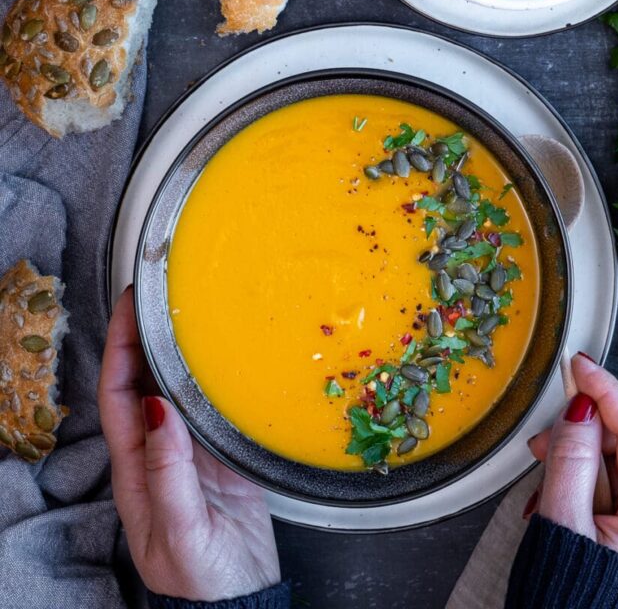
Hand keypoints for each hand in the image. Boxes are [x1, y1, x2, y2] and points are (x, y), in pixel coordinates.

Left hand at [98, 287, 280, 601]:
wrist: (241, 596)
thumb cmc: (202, 577)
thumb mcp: (180, 530)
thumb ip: (168, 473)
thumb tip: (159, 410)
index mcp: (136, 470)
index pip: (118, 396)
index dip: (120, 348)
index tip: (128, 307)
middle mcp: (159, 452)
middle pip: (142, 382)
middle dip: (143, 337)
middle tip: (156, 296)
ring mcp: (190, 451)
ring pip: (176, 387)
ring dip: (175, 350)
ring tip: (186, 314)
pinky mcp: (221, 453)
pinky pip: (210, 404)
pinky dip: (211, 375)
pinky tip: (222, 357)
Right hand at [525, 353, 617, 582]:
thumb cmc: (567, 598)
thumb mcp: (563, 521)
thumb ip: (570, 459)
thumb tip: (578, 408)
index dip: (606, 392)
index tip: (580, 365)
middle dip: (580, 432)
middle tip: (543, 437)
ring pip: (609, 463)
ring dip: (571, 458)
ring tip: (541, 476)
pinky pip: (603, 485)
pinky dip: (573, 480)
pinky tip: (550, 494)